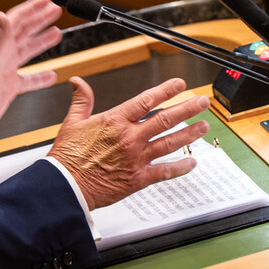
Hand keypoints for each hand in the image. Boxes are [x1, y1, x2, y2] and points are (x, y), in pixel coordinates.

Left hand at [0, 0, 62, 134]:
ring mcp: (6, 70)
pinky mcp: (9, 86)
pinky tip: (51, 75)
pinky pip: (30, 79)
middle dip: (40, 19)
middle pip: (25, 31)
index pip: (17, 20)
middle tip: (56, 9)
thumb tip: (3, 14)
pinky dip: (41, 77)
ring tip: (56, 33)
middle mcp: (2, 54)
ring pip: (28, 51)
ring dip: (42, 42)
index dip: (32, 8)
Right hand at [48, 77, 210, 209]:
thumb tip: (77, 82)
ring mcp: (136, 158)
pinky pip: (165, 171)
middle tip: (202, 102)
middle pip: (165, 119)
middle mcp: (129, 137)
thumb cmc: (67, 157)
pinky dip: (180, 167)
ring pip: (170, 142)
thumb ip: (81, 100)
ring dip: (189, 133)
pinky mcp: (138, 178)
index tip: (179, 84)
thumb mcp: (71, 122)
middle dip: (187, 108)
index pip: (146, 100)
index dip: (166, 90)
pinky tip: (191, 162)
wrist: (66, 185)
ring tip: (203, 125)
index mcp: (114, 121)